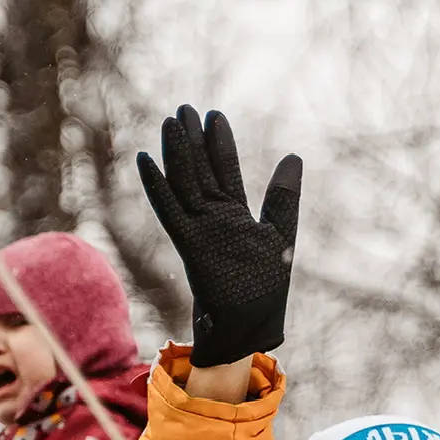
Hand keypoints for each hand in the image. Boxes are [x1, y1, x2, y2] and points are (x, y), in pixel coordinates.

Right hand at [137, 105, 302, 368]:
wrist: (249, 330)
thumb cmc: (265, 291)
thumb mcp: (281, 236)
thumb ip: (283, 198)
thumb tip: (293, 156)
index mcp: (237, 217)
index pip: (226, 172)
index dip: (220, 144)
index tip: (215, 116)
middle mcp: (215, 220)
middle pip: (201, 172)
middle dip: (194, 141)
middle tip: (184, 109)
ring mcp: (201, 232)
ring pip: (185, 185)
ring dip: (177, 155)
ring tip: (169, 123)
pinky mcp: (191, 248)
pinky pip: (170, 212)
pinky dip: (158, 187)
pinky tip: (146, 161)